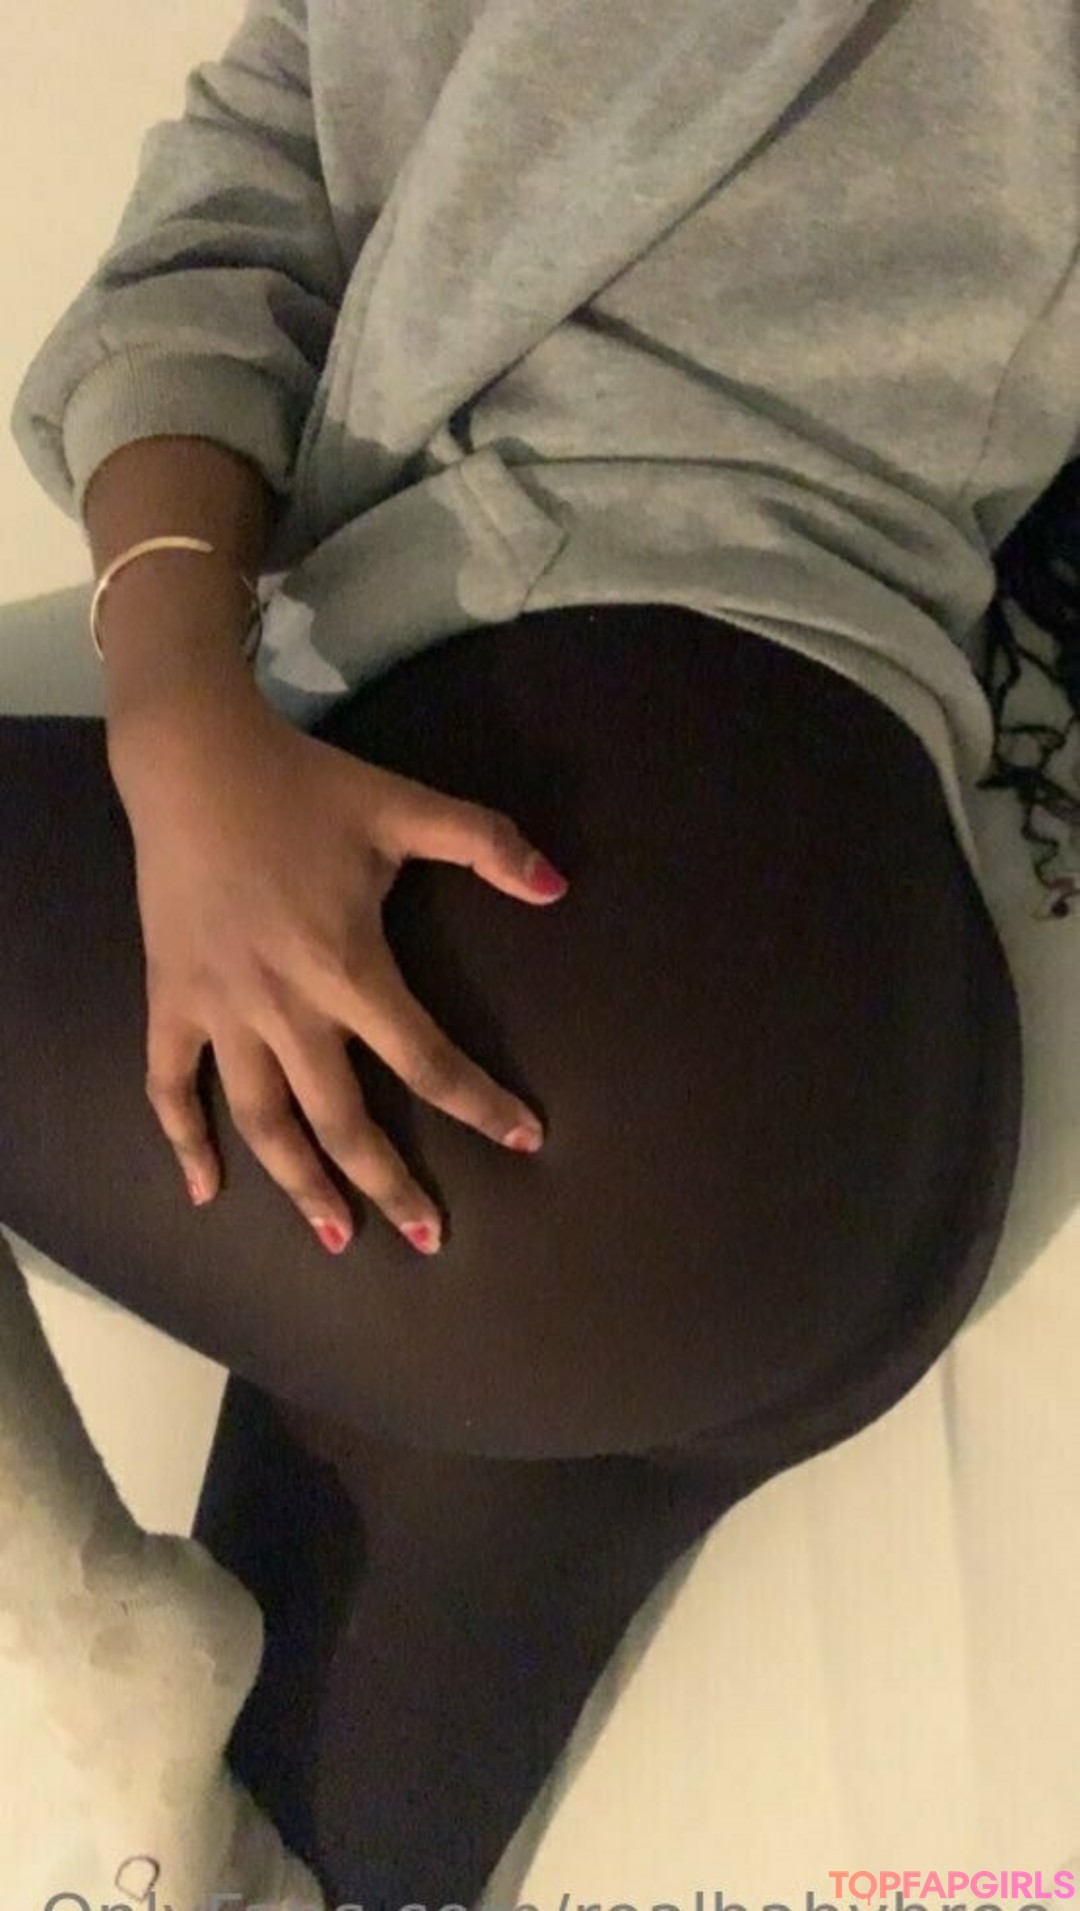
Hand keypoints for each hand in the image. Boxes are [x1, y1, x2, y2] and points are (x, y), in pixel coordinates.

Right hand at [107, 692, 568, 1256]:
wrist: (192, 761)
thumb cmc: (304, 788)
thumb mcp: (405, 807)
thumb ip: (486, 845)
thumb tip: (560, 886)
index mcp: (349, 968)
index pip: (426, 1060)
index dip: (480, 1105)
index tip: (526, 1139)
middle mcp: (286, 1008)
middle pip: (343, 1121)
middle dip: (390, 1187)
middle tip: (431, 1237)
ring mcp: (222, 1012)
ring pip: (263, 1122)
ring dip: (301, 1187)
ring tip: (339, 1237)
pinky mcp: (171, 1001)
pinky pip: (171, 1086)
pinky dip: (184, 1141)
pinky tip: (205, 1191)